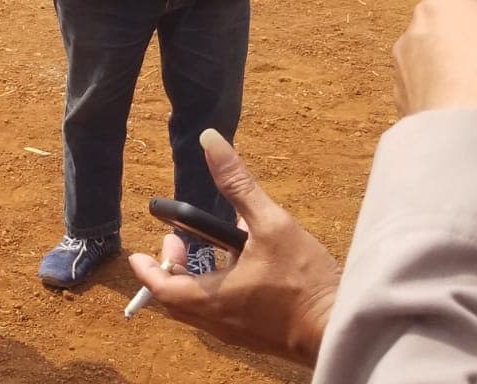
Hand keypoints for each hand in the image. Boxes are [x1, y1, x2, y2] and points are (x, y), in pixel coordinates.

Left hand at [127, 130, 340, 366]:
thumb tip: (210, 141)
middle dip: (170, 268)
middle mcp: (217, 321)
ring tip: (207, 248)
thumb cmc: (303, 281)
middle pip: (176, 298)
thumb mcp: (271, 224)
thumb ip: (238, 183)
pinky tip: (241, 264)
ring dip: (193, 278)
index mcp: (212, 298)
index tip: (138, 252)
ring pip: (198, 307)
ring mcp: (235, 332)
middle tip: (178, 240)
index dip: (147, 268)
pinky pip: (219, 313)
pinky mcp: (253, 335)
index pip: (161, 288)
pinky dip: (215, 289)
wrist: (338, 327)